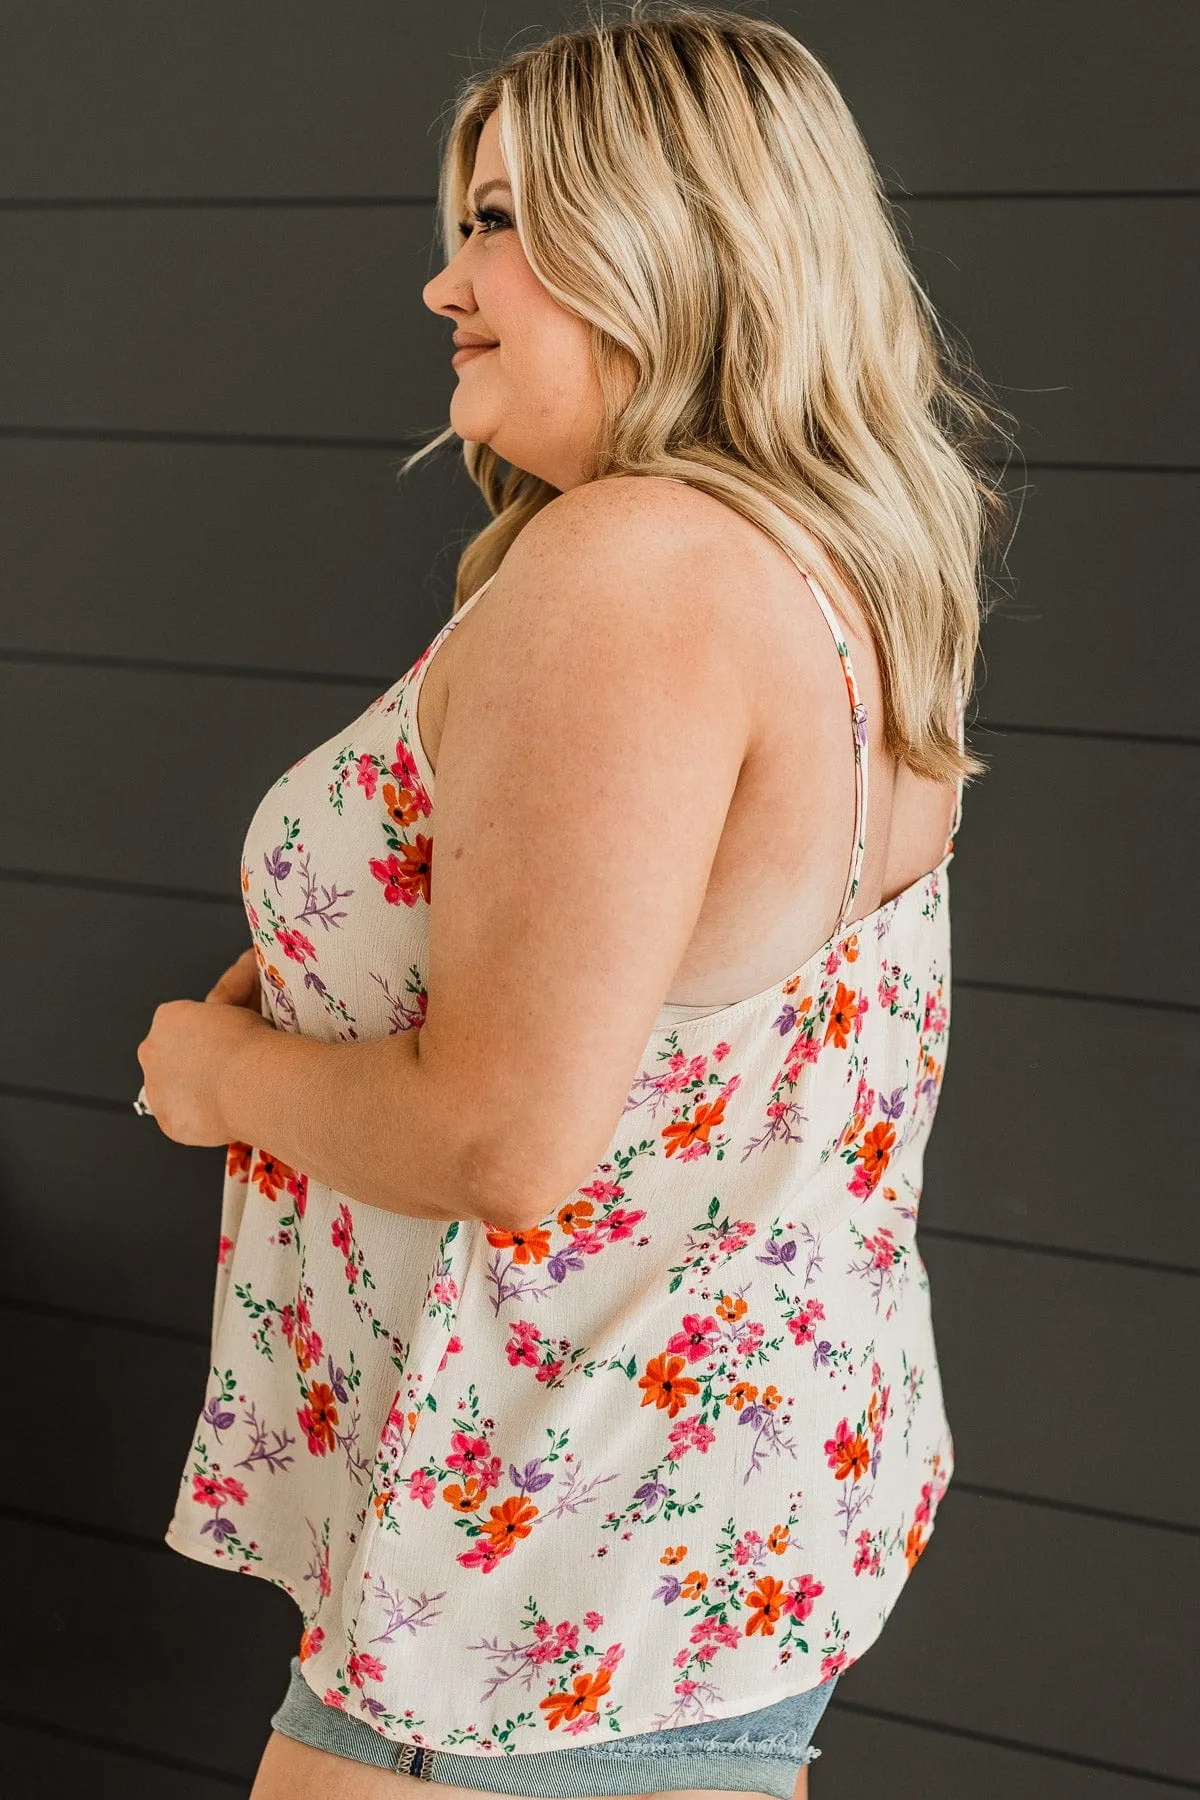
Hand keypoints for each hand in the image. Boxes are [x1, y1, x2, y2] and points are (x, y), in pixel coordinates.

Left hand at [137, 957, 275, 1145]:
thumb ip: (237, 990)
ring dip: (198, 1089)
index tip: (233, 1034)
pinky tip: (224, 1114)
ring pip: (176, 1089)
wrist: (247, 1080)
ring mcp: (156, 1088)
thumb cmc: (249, 1039)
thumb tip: (248, 960)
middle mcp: (152, 1050)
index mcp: (168, 1017)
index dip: (213, 1028)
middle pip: (175, 1055)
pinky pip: (185, 1119)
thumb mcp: (243, 1001)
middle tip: (235, 1065)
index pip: (188, 1021)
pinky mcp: (169, 1121)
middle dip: (201, 1059)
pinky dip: (201, 1119)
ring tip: (234, 1092)